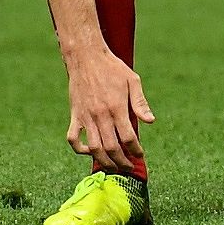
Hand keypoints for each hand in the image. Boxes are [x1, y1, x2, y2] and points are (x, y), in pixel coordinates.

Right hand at [63, 45, 154, 173]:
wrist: (86, 57)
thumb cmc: (112, 68)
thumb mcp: (132, 80)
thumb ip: (140, 103)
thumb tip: (150, 121)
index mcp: (117, 107)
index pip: (128, 137)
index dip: (136, 150)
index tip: (140, 155)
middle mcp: (101, 115)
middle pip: (112, 148)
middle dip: (122, 162)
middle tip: (129, 167)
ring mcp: (86, 117)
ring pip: (94, 148)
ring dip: (104, 162)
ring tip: (113, 167)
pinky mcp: (75, 115)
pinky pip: (73, 138)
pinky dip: (79, 150)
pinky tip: (89, 152)